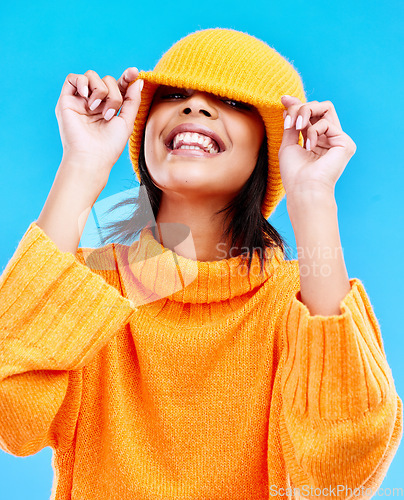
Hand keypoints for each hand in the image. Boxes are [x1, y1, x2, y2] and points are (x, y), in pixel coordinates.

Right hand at [55, 67, 142, 186]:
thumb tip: (137, 79)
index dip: (126, 77)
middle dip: (113, 94)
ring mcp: (81, 101)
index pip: (118, 86)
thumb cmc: (110, 145)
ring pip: (92, 76)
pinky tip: (87, 97)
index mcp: (109, 107)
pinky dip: (82, 82)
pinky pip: (73, 78)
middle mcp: (95, 103)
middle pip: (107, 79)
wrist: (92, 157)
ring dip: (100, 90)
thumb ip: (133, 100)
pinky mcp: (66, 100)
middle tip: (109, 114)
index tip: (134, 72)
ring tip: (97, 109)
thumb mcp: (127, 121)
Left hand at [278, 96, 356, 200]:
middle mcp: (328, 139)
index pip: (310, 115)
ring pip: (325, 108)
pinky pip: (327, 123)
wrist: (303, 188)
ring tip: (297, 128)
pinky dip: (313, 131)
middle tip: (290, 119)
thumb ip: (291, 125)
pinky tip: (309, 146)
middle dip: (301, 107)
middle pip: (319, 107)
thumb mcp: (288, 144)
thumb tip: (288, 105)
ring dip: (305, 113)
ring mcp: (338, 140)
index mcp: (315, 141)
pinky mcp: (345, 143)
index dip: (297, 105)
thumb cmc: (294, 173)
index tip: (283, 99)